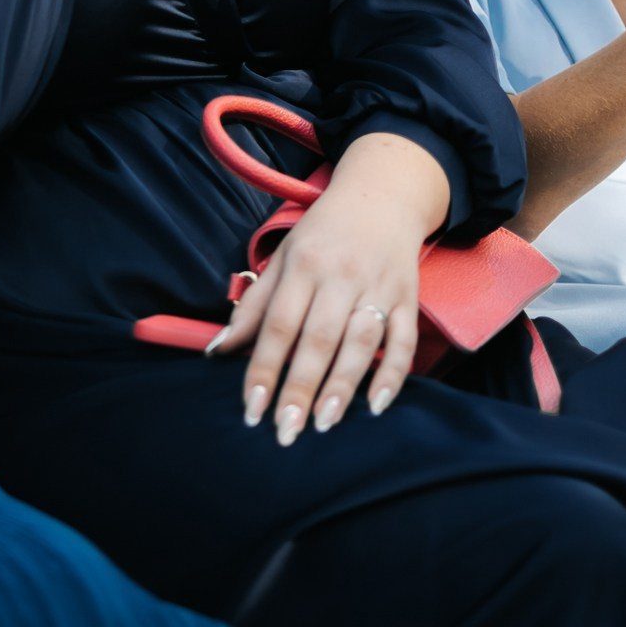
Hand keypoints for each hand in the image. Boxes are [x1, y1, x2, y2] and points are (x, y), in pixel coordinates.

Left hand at [208, 134, 447, 445]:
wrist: (382, 195)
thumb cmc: (323, 234)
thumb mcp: (283, 258)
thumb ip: (254, 307)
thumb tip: (216, 352)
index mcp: (303, 265)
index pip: (278, 325)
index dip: (263, 369)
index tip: (252, 409)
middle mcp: (341, 276)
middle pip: (318, 339)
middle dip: (300, 388)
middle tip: (285, 431)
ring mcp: (379, 287)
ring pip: (361, 342)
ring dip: (343, 386)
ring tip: (323, 424)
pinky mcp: (409, 297)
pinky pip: (404, 339)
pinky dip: (394, 373)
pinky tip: (377, 404)